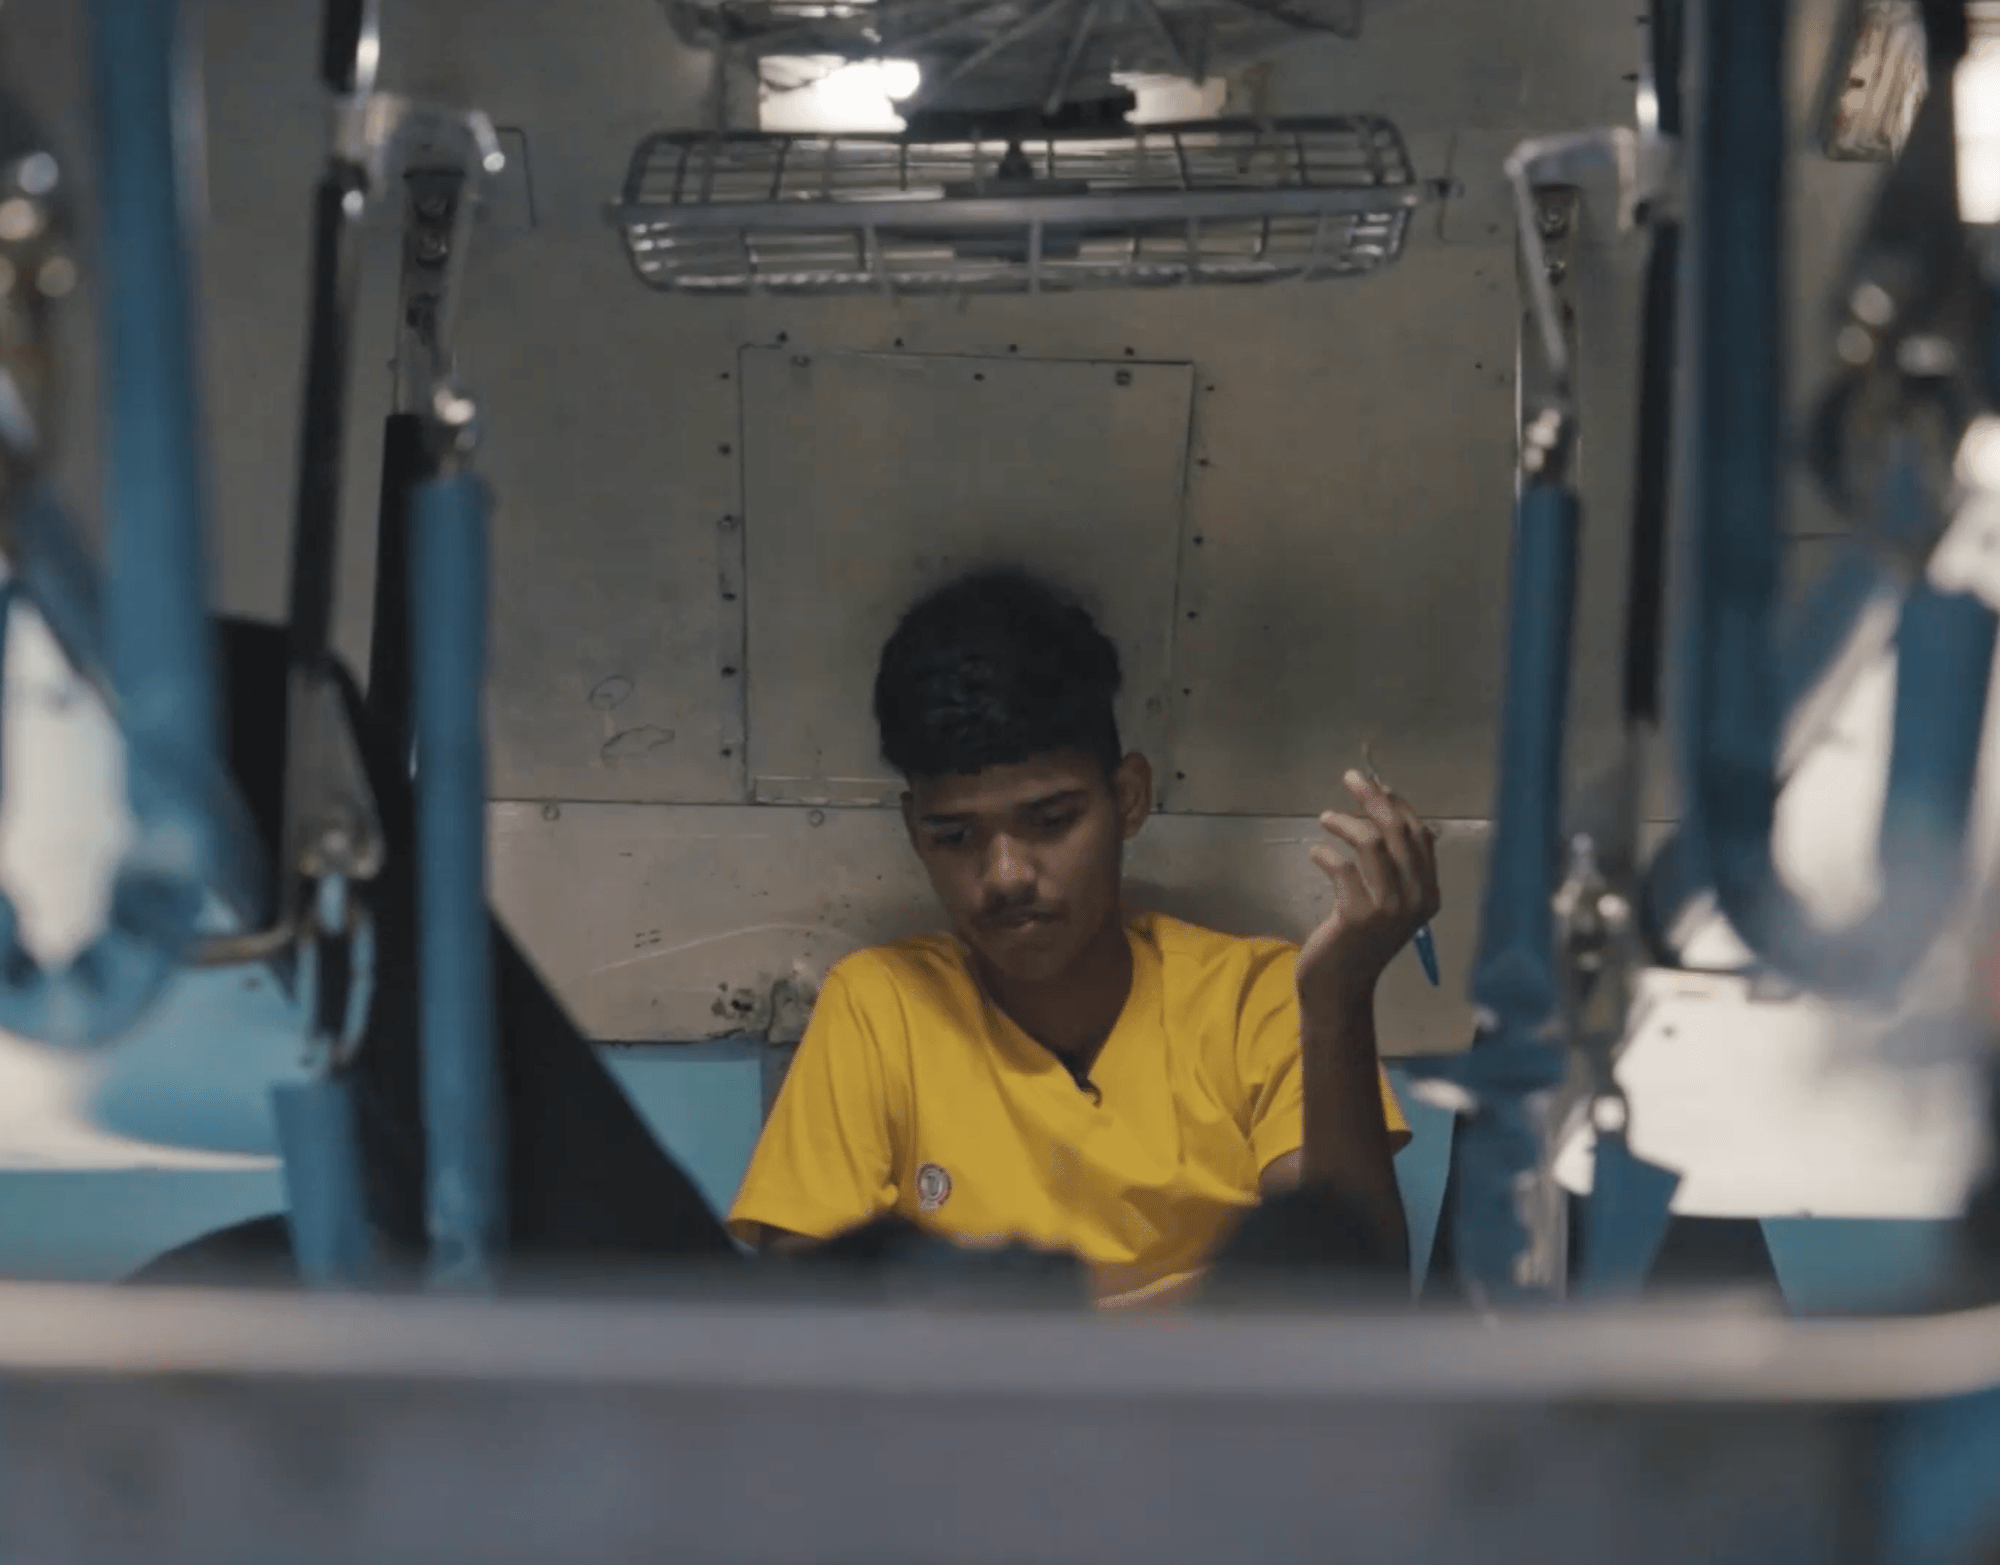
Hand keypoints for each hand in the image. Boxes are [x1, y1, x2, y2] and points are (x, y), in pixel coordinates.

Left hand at [1297, 769, 1440, 1016]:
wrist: (1340, 986)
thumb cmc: (1360, 940)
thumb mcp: (1391, 903)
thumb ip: (1400, 868)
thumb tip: (1400, 816)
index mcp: (1430, 894)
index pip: (1419, 835)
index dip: (1398, 805)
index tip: (1376, 786)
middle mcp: (1416, 900)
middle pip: (1398, 832)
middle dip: (1373, 799)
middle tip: (1351, 778)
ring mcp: (1389, 909)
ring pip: (1373, 843)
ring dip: (1346, 822)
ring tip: (1325, 818)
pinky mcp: (1358, 916)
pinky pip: (1343, 868)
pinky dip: (1326, 854)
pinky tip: (1316, 853)